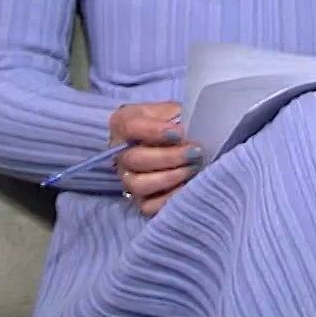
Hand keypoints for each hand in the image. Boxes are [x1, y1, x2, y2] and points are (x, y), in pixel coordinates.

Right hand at [109, 101, 195, 217]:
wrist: (185, 141)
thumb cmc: (178, 122)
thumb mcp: (176, 110)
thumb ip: (177, 117)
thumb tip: (186, 133)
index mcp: (124, 124)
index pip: (128, 127)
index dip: (154, 131)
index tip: (179, 133)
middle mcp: (121, 153)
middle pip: (134, 159)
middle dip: (169, 157)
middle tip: (195, 152)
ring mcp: (128, 178)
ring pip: (138, 184)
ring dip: (169, 177)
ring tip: (192, 168)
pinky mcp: (140, 200)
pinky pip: (147, 206)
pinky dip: (168, 199)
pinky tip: (187, 187)